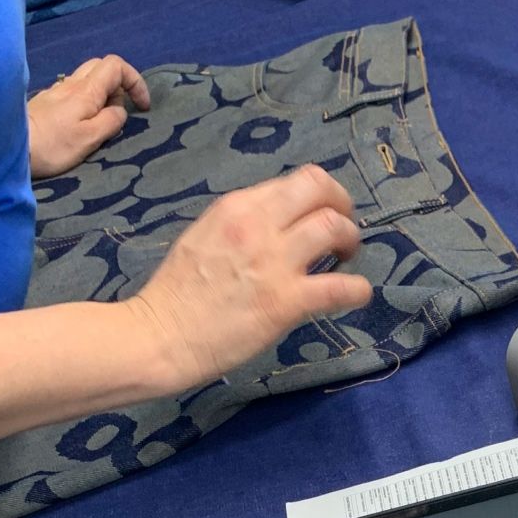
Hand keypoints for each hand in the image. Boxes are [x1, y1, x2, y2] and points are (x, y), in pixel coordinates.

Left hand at [28, 55, 151, 178]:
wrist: (9, 146)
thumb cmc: (53, 145)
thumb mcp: (90, 138)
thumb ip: (111, 121)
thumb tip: (120, 111)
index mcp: (86, 90)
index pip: (117, 66)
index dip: (135, 81)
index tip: (141, 106)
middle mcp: (71, 83)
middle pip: (101, 67)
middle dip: (120, 84)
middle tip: (123, 110)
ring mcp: (57, 90)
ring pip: (87, 78)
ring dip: (103, 93)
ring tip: (103, 119)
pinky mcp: (46, 101)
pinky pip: (73, 91)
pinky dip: (86, 100)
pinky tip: (81, 121)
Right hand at [127, 164, 370, 390]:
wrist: (160, 336)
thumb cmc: (178, 293)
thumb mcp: (206, 235)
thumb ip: (244, 223)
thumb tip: (280, 222)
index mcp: (237, 207)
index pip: (296, 181)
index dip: (321, 196)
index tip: (322, 215)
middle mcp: (257, 225)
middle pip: (321, 188)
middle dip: (344, 206)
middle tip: (343, 233)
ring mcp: (274, 262)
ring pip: (335, 227)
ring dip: (351, 241)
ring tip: (345, 261)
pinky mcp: (285, 301)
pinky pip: (341, 287)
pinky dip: (358, 289)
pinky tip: (356, 295)